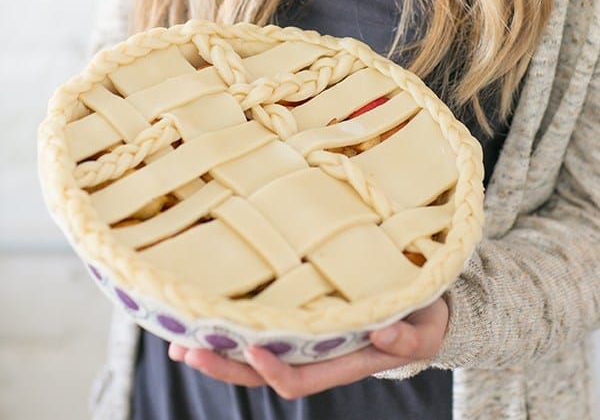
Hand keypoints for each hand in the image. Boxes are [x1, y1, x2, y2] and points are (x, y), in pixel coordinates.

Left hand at [168, 296, 448, 399]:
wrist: (423, 303)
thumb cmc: (424, 316)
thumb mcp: (425, 329)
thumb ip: (408, 338)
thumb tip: (381, 332)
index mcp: (343, 360)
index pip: (299, 377)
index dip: (272, 370)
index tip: (251, 350)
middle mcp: (316, 354)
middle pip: (262, 371)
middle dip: (223, 364)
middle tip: (186, 346)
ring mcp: (305, 337)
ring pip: (253, 352)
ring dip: (217, 349)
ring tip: (179, 337)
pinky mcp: (300, 314)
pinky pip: (261, 326)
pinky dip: (233, 324)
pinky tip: (207, 312)